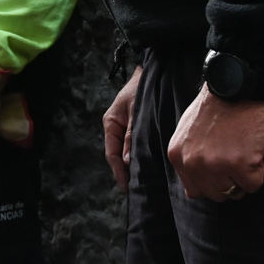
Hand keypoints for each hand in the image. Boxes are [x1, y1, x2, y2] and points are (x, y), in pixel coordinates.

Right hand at [103, 66, 141, 190]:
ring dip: (132, 166)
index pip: (111, 154)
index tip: (126, 187)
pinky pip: (133, 146)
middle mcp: (115, 127)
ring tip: (141, 183)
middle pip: (117, 156)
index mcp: (111, 123)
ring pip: (125, 152)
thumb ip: (132, 135)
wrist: (152, 73)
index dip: (118, 172)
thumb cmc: (142, 88)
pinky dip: (138, 157)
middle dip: (124, 173)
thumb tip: (127, 161)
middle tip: (134, 191)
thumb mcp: (137, 111)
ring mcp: (124, 128)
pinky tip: (145, 167)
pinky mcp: (134, 128)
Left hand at [166, 87, 263, 200]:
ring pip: (235, 192)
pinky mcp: (241, 164)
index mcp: (178, 156)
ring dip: (245, 176)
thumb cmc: (216, 106)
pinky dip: (259, 171)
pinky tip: (255, 150)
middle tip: (238, 156)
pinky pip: (254, 184)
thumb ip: (187, 160)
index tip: (223, 162)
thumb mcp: (187, 132)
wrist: (237, 86)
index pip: (196, 190)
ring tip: (246, 151)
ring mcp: (217, 165)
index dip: (214, 179)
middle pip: (216, 194)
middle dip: (230, 180)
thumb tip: (192, 193)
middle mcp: (193, 163)